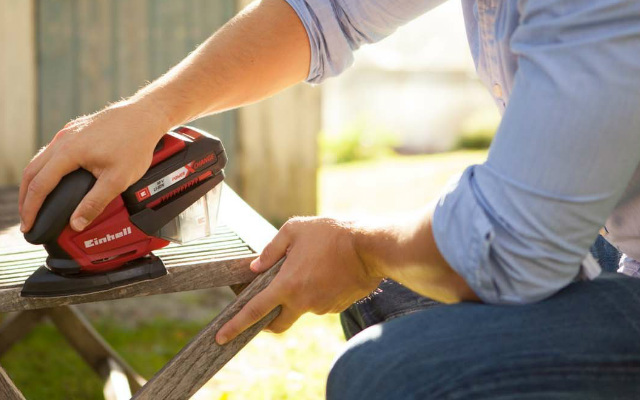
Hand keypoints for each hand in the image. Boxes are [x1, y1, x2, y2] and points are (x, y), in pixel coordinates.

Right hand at [19, 100, 169, 232]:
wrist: (144, 116)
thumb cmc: (134, 144)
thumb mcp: (117, 180)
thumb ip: (95, 203)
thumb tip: (77, 223)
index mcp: (68, 152)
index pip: (39, 185)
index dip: (31, 208)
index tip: (28, 224)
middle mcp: (63, 140)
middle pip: (32, 171)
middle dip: (26, 197)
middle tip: (27, 218)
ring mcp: (68, 133)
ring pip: (40, 160)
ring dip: (33, 182)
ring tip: (34, 201)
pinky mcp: (75, 130)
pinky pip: (51, 151)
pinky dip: (44, 169)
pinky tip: (51, 177)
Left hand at [215, 217, 382, 343]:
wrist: (371, 247)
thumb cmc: (332, 234)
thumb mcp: (295, 230)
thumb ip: (271, 249)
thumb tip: (255, 266)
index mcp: (287, 285)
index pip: (254, 310)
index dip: (235, 325)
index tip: (221, 336)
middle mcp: (302, 302)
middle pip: (277, 323)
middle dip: (267, 322)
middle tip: (266, 307)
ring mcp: (321, 307)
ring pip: (301, 308)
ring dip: (299, 295)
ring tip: (312, 266)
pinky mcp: (336, 307)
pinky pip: (320, 303)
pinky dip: (317, 292)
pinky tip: (327, 272)